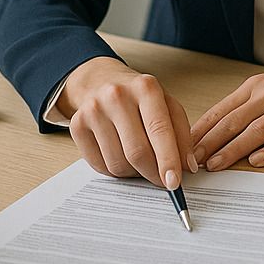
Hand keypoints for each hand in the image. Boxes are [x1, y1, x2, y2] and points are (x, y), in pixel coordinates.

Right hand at [59, 57, 195, 187]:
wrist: (101, 81)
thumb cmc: (139, 97)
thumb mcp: (167, 105)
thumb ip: (182, 134)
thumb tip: (187, 167)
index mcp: (145, 87)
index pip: (159, 130)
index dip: (168, 160)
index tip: (174, 182)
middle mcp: (116, 96)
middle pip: (137, 152)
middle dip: (153, 174)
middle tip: (163, 182)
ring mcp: (93, 110)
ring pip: (118, 163)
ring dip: (134, 173)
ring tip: (141, 162)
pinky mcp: (77, 125)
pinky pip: (100, 166)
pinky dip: (115, 171)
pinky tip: (122, 157)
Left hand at [190, 56, 263, 170]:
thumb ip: (247, 108)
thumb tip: (216, 132)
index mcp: (257, 87)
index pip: (222, 110)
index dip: (201, 130)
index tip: (182, 146)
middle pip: (234, 121)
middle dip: (209, 142)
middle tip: (191, 160)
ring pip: (256, 131)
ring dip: (233, 149)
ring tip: (216, 165)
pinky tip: (256, 162)